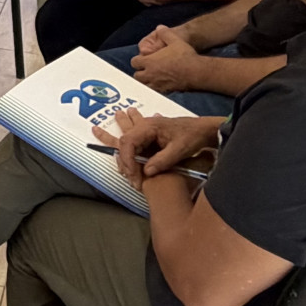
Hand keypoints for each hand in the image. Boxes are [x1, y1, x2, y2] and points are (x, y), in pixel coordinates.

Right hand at [95, 108, 220, 187]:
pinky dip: (128, 147)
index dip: (128, 161)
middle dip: (124, 162)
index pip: (128, 143)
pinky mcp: (152, 135)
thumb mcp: (180, 149)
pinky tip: (124, 145)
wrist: (206, 129)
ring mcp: (148, 130)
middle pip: (124, 143)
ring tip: (99, 134)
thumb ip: (163, 160)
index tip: (135, 177)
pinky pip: (135, 142)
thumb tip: (147, 172)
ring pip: (127, 139)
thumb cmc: (193, 136)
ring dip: (119, 145)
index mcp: (149, 127)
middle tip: (131, 179)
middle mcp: (145, 126)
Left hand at [131, 28, 205, 92]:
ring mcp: (157, 84)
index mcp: (150, 62)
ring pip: (145, 86)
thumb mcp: (175, 40)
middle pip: (137, 76)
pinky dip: (155, 89)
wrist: (196, 72)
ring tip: (152, 78)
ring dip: (146, 82)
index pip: (134, 62)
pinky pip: (155, 92)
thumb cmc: (185, 56)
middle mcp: (151, 74)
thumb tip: (160, 27)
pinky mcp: (165, 91)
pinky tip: (161, 84)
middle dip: (140, 72)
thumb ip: (165, 33)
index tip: (143, 59)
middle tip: (146, 69)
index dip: (138, 60)